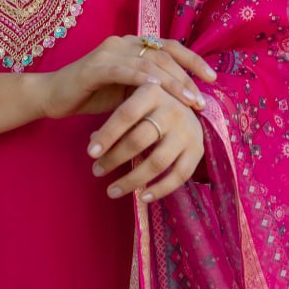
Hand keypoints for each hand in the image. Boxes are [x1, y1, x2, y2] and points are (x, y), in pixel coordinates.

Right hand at [39, 35, 215, 120]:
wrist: (53, 97)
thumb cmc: (91, 95)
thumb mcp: (127, 91)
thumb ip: (149, 88)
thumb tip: (182, 99)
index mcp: (131, 45)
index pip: (168, 46)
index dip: (191, 59)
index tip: (212, 78)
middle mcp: (121, 42)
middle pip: (162, 54)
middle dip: (186, 76)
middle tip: (202, 98)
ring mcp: (108, 52)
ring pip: (148, 62)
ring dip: (172, 82)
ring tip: (189, 99)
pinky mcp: (95, 67)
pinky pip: (124, 70)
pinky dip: (143, 79)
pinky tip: (157, 90)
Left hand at [87, 80, 204, 202]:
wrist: (190, 104)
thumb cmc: (151, 105)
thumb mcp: (134, 101)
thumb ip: (115, 120)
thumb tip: (93, 143)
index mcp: (153, 91)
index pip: (126, 114)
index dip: (107, 134)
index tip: (90, 152)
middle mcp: (172, 109)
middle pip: (139, 139)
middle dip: (114, 158)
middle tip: (96, 171)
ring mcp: (187, 131)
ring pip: (157, 162)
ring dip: (132, 180)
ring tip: (111, 190)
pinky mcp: (198, 150)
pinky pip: (178, 176)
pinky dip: (159, 190)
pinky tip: (141, 197)